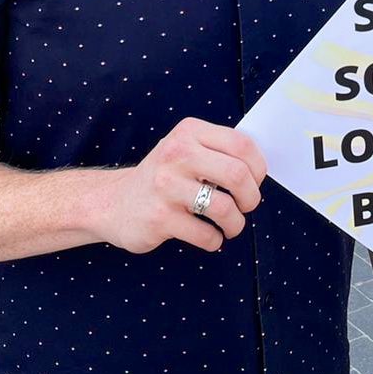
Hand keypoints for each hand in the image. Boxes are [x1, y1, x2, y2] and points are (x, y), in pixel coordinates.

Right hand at [94, 117, 266, 253]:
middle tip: (247, 206)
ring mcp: (166, 187)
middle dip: (251, 197)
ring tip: (231, 226)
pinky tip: (210, 237)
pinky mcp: (159, 218)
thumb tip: (260, 169)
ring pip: (224, 208)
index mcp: (189, 132)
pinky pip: (205, 234)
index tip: (257, 182)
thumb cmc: (163, 176)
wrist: (112, 202)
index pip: (242, 145)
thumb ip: (218, 150)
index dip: (259, 168)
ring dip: (235, 223)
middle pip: (238, 175)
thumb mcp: (185, 148)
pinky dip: (214, 240)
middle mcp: (177, 154)